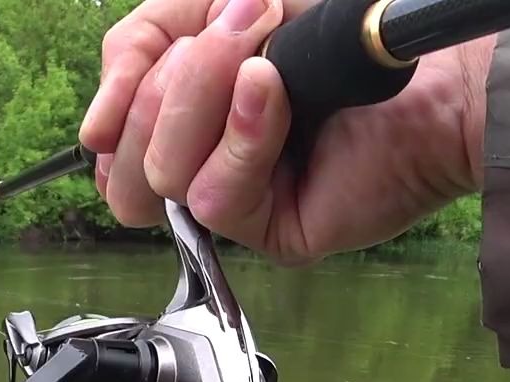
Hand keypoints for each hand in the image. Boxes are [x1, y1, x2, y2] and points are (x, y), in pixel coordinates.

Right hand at [81, 0, 493, 264]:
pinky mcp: (276, 229)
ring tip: (262, 58)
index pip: (107, 137)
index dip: (115, 98)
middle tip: (238, 32)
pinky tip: (275, 92)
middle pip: (122, 159)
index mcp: (185, 118)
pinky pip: (216, 194)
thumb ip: (140, 44)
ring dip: (202, 100)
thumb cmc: (334, 20)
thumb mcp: (213, 3)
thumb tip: (92, 133)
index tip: (146, 56)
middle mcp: (207, 164)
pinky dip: (243, 133)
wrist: (417, 46)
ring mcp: (242, 199)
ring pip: (160, 176)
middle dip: (171, 84)